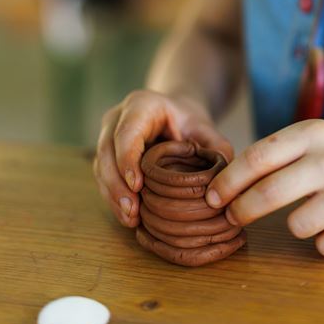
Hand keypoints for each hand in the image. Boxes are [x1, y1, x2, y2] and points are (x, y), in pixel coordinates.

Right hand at [93, 89, 234, 228]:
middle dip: (117, 184)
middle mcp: (117, 117)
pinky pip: (103, 177)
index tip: (137, 186)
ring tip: (131, 219)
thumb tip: (222, 178)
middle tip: (132, 211)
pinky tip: (128, 216)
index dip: (128, 159)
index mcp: (141, 104)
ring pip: (101, 167)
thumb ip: (215, 147)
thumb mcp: (205, 128)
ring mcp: (107, 136)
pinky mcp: (106, 155)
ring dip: (113, 195)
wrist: (174, 116)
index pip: (127, 132)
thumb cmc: (188, 122)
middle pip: (107, 151)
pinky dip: (113, 198)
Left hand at [203, 119, 323, 258]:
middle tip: (232, 217)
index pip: (258, 158)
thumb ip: (280, 153)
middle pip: (267, 194)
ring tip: (320, 209)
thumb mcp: (320, 136)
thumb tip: (226, 183)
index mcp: (317, 133)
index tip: (211, 196)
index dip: (228, 181)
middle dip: (241, 210)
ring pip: (295, 226)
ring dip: (297, 224)